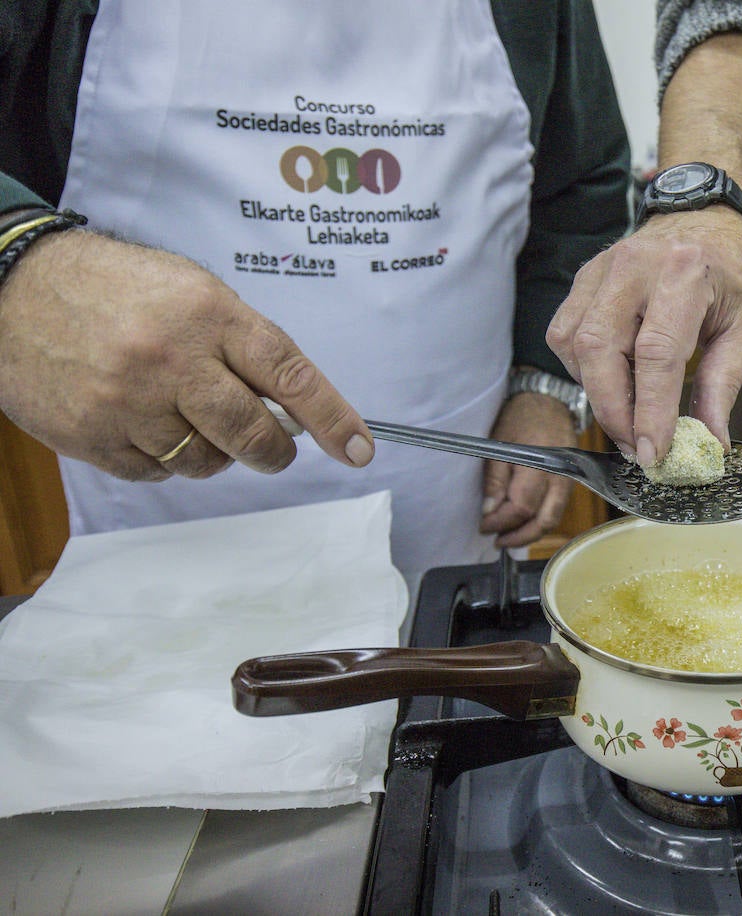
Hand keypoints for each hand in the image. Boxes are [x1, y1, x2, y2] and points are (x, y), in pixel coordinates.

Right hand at [0, 229, 372, 479]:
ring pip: (206, 462)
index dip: (331, 417)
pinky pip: (157, 474)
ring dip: (212, 451)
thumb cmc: (118, 290)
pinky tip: (144, 423)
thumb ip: (244, 346)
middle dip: (273, 449)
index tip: (358, 449)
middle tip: (272, 445)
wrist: (14, 289)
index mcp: (207, 314)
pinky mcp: (91, 436)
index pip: (289, 374)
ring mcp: (127, 401)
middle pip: (252, 433)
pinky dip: (165, 460)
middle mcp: (170, 358)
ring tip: (185, 414)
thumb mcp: (191, 292)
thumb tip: (295, 407)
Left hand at [479, 391, 575, 547]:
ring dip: (529, 533)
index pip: (521, 507)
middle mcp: (559, 477)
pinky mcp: (569, 483)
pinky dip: (539, 521)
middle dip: (519, 537)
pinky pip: (556, 510)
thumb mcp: (499, 444)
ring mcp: (568, 481)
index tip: (484, 526)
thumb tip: (490, 511)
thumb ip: (495, 480)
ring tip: (508, 537)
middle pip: (543, 521)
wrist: (547, 402)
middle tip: (497, 541)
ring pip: (552, 519)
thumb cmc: (521, 418)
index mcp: (540, 465)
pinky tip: (523, 523)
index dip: (501, 521)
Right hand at [546, 207, 741, 466]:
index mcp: (684, 273)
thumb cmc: (726, 275)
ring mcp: (600, 270)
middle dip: (615, 411)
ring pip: (576, 346)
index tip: (653, 453)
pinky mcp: (581, 280)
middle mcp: (634, 267)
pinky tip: (610, 381)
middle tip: (636, 447)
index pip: (656, 353)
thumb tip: (710, 442)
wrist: (701, 220)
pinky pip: (564, 336)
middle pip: (602, 351)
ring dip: (597, 394)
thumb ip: (723, 385)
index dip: (650, 410)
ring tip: (628, 416)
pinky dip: (582, 370)